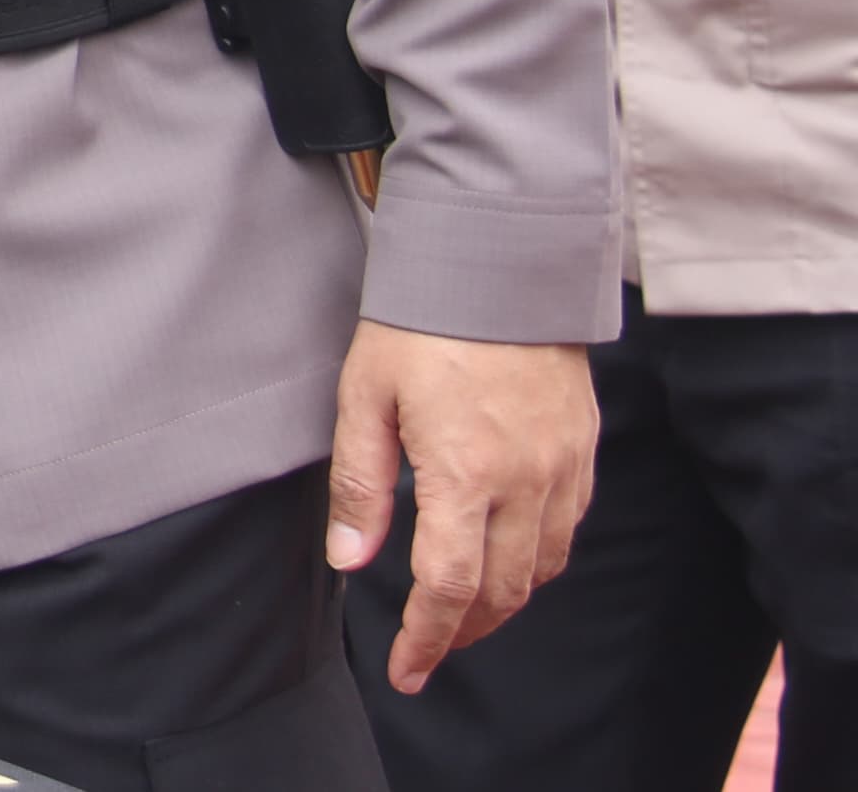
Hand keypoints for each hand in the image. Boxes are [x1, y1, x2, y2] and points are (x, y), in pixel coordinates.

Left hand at [328, 322, 599, 692]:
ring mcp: (563, 467)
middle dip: (463, 631)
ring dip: (503, 602)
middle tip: (430, 649)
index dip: (428, 639)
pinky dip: (538, 560)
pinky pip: (567, 529)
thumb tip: (351, 560)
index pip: (449, 587)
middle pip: (503, 591)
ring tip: (462, 613)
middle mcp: (525, 482)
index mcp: (465, 475)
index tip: (407, 671)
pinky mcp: (583, 449)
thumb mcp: (365, 398)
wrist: (498, 263)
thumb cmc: (420, 324)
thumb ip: (360, 484)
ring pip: (543, 568)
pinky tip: (507, 556)